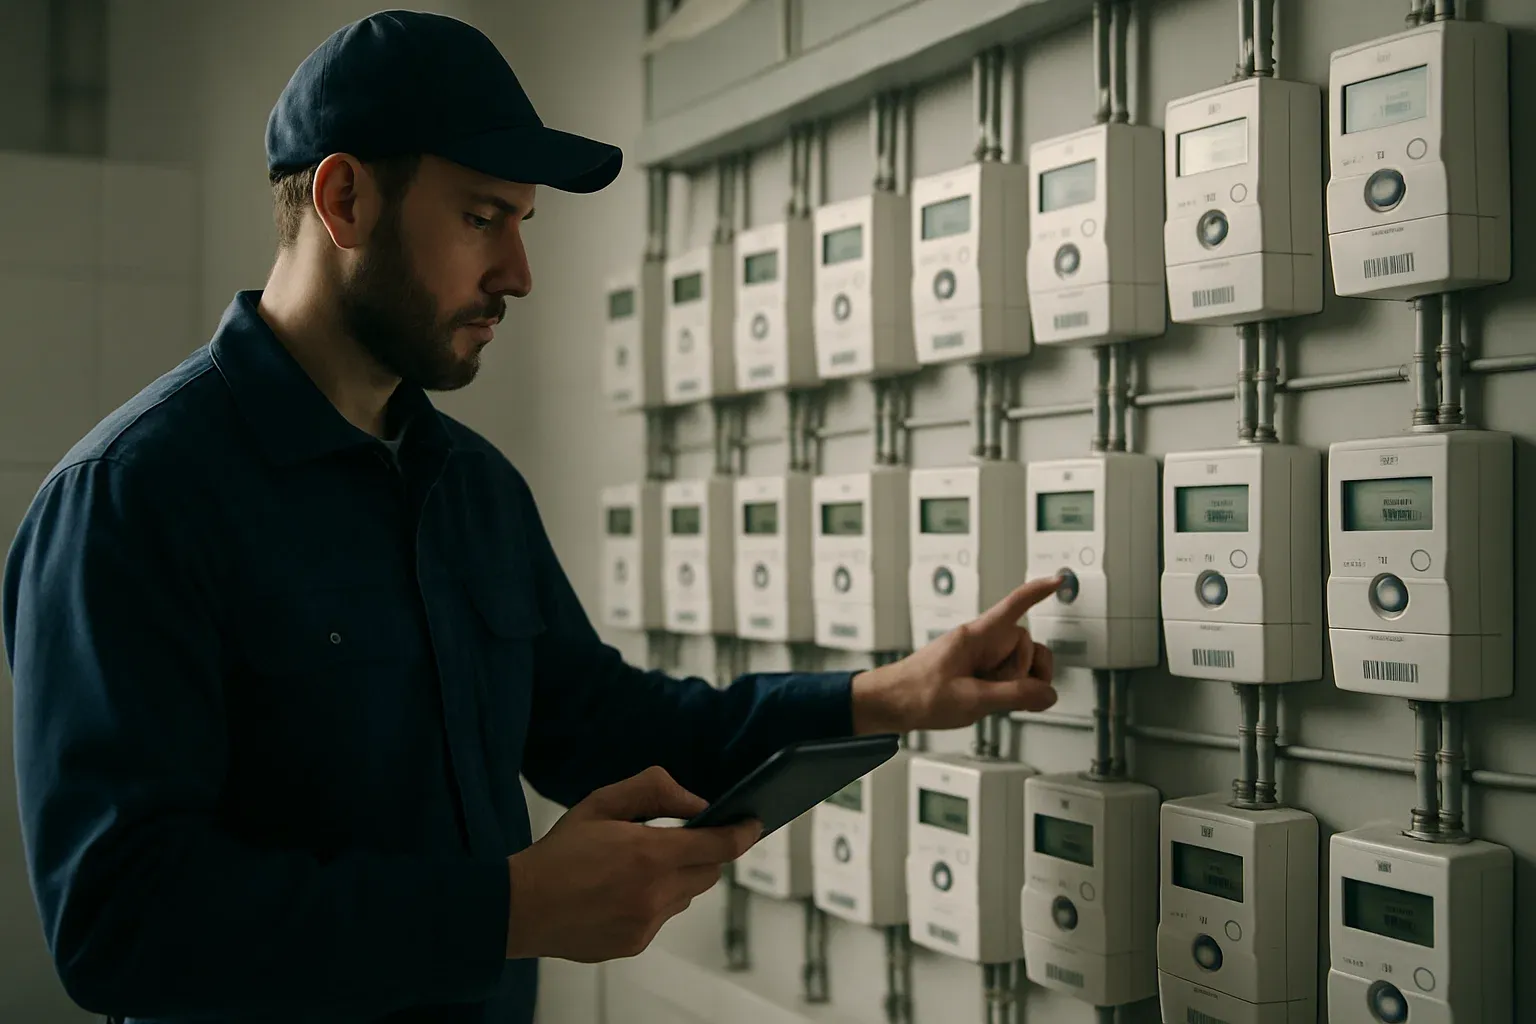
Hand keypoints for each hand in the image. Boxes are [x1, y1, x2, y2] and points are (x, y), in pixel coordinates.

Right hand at [503, 766, 759, 961]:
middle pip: (710, 872)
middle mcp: (655, 894)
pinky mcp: (636, 944)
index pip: (719, 846)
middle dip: (704, 853)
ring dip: (678, 877)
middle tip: (679, 840)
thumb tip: (697, 804)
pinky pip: (663, 917)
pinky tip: (622, 892)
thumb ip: (655, 791)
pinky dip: (655, 901)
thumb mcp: (602, 803)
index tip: (753, 823)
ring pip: (687, 895)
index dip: (743, 832)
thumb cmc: (560, 852)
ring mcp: (647, 924)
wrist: (520, 907)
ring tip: (639, 866)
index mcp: (649, 855)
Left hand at [851, 575, 1063, 733]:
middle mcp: (980, 642)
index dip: (1037, 592)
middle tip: (1009, 691)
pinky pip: (1005, 675)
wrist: (889, 704)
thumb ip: (1015, 696)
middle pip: (1026, 644)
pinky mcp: (975, 672)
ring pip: (1019, 662)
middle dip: (1028, 670)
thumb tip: (1047, 693)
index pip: (1013, 606)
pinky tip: (994, 703)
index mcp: (976, 637)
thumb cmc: (918, 695)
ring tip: (994, 699)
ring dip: (1019, 682)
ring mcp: (978, 658)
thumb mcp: (971, 699)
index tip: (1057, 581)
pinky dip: (1010, 690)